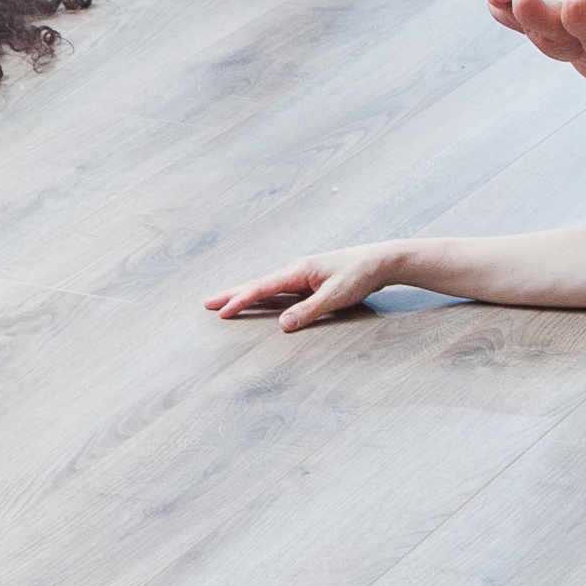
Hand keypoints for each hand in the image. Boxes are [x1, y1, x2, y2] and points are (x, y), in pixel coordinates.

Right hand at [200, 245, 398, 329]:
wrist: (379, 261)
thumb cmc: (360, 276)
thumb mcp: (336, 296)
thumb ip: (309, 310)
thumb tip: (282, 325)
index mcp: (298, 271)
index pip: (262, 288)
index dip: (241, 300)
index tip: (222, 311)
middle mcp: (295, 270)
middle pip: (257, 284)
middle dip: (231, 294)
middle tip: (206, 303)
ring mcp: (301, 275)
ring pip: (265, 287)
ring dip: (244, 295)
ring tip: (224, 303)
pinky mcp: (308, 281)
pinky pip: (278, 290)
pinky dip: (261, 296)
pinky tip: (256, 301)